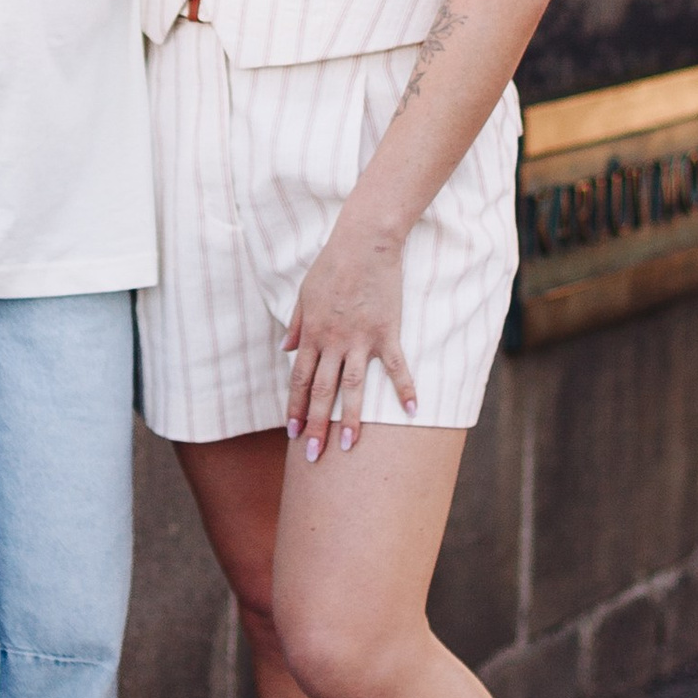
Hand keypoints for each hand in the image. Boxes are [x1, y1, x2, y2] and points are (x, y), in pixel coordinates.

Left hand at [283, 224, 416, 456]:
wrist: (363, 242)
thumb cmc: (332, 264)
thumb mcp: (304, 293)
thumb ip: (296, 324)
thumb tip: (285, 349)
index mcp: (312, 333)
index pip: (299, 379)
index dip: (296, 407)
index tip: (293, 433)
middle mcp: (333, 341)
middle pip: (322, 391)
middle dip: (316, 425)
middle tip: (314, 456)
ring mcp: (361, 339)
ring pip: (353, 387)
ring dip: (351, 419)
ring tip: (349, 447)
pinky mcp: (386, 332)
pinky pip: (396, 367)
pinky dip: (405, 389)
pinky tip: (412, 411)